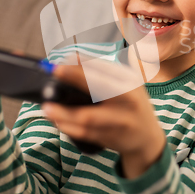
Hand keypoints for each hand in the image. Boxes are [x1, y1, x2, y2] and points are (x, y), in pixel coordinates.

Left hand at [42, 60, 166, 178]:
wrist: (147, 137)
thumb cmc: (132, 105)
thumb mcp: (126, 84)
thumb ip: (103, 72)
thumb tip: (73, 58)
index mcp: (130, 81)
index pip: (105, 68)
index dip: (82, 63)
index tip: (63, 60)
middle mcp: (128, 99)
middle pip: (99, 87)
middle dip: (75, 77)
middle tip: (54, 71)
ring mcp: (121, 120)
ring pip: (88, 116)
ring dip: (65, 112)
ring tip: (47, 107)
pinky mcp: (112, 137)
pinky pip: (86, 133)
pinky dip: (69, 128)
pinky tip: (58, 121)